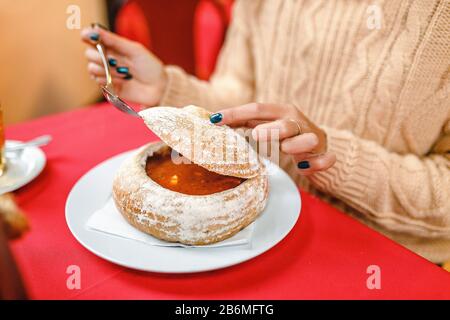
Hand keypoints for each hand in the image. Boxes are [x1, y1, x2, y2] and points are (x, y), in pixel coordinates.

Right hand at [81, 25, 166, 106]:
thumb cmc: (149, 66)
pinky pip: (97, 81)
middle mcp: (107, 58)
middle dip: (100, 57)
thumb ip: (114, 40)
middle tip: (115, 62)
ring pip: (92, 68)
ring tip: (125, 73)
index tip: (89, 37)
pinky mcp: (108, 86)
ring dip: (108, 70)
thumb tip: (95, 29)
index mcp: (113, 46)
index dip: (87, 36)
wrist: (158, 87)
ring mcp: (107, 73)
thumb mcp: (134, 50)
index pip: (91, 38)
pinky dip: (108, 80)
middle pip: (89, 54)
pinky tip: (122, 81)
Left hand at [209, 103, 335, 174]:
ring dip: (296, 143)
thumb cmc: (286, 138)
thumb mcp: (266, 129)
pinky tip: (304, 168)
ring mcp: (313, 138)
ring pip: (309, 138)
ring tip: (286, 149)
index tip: (215, 119)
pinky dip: (317, 163)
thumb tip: (213, 126)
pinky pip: (325, 159)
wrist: (320, 148)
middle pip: (285, 122)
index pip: (257, 109)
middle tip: (256, 135)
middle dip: (271, 128)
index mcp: (281, 112)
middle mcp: (297, 122)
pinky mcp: (324, 155)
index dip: (236, 113)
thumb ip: (246, 127)